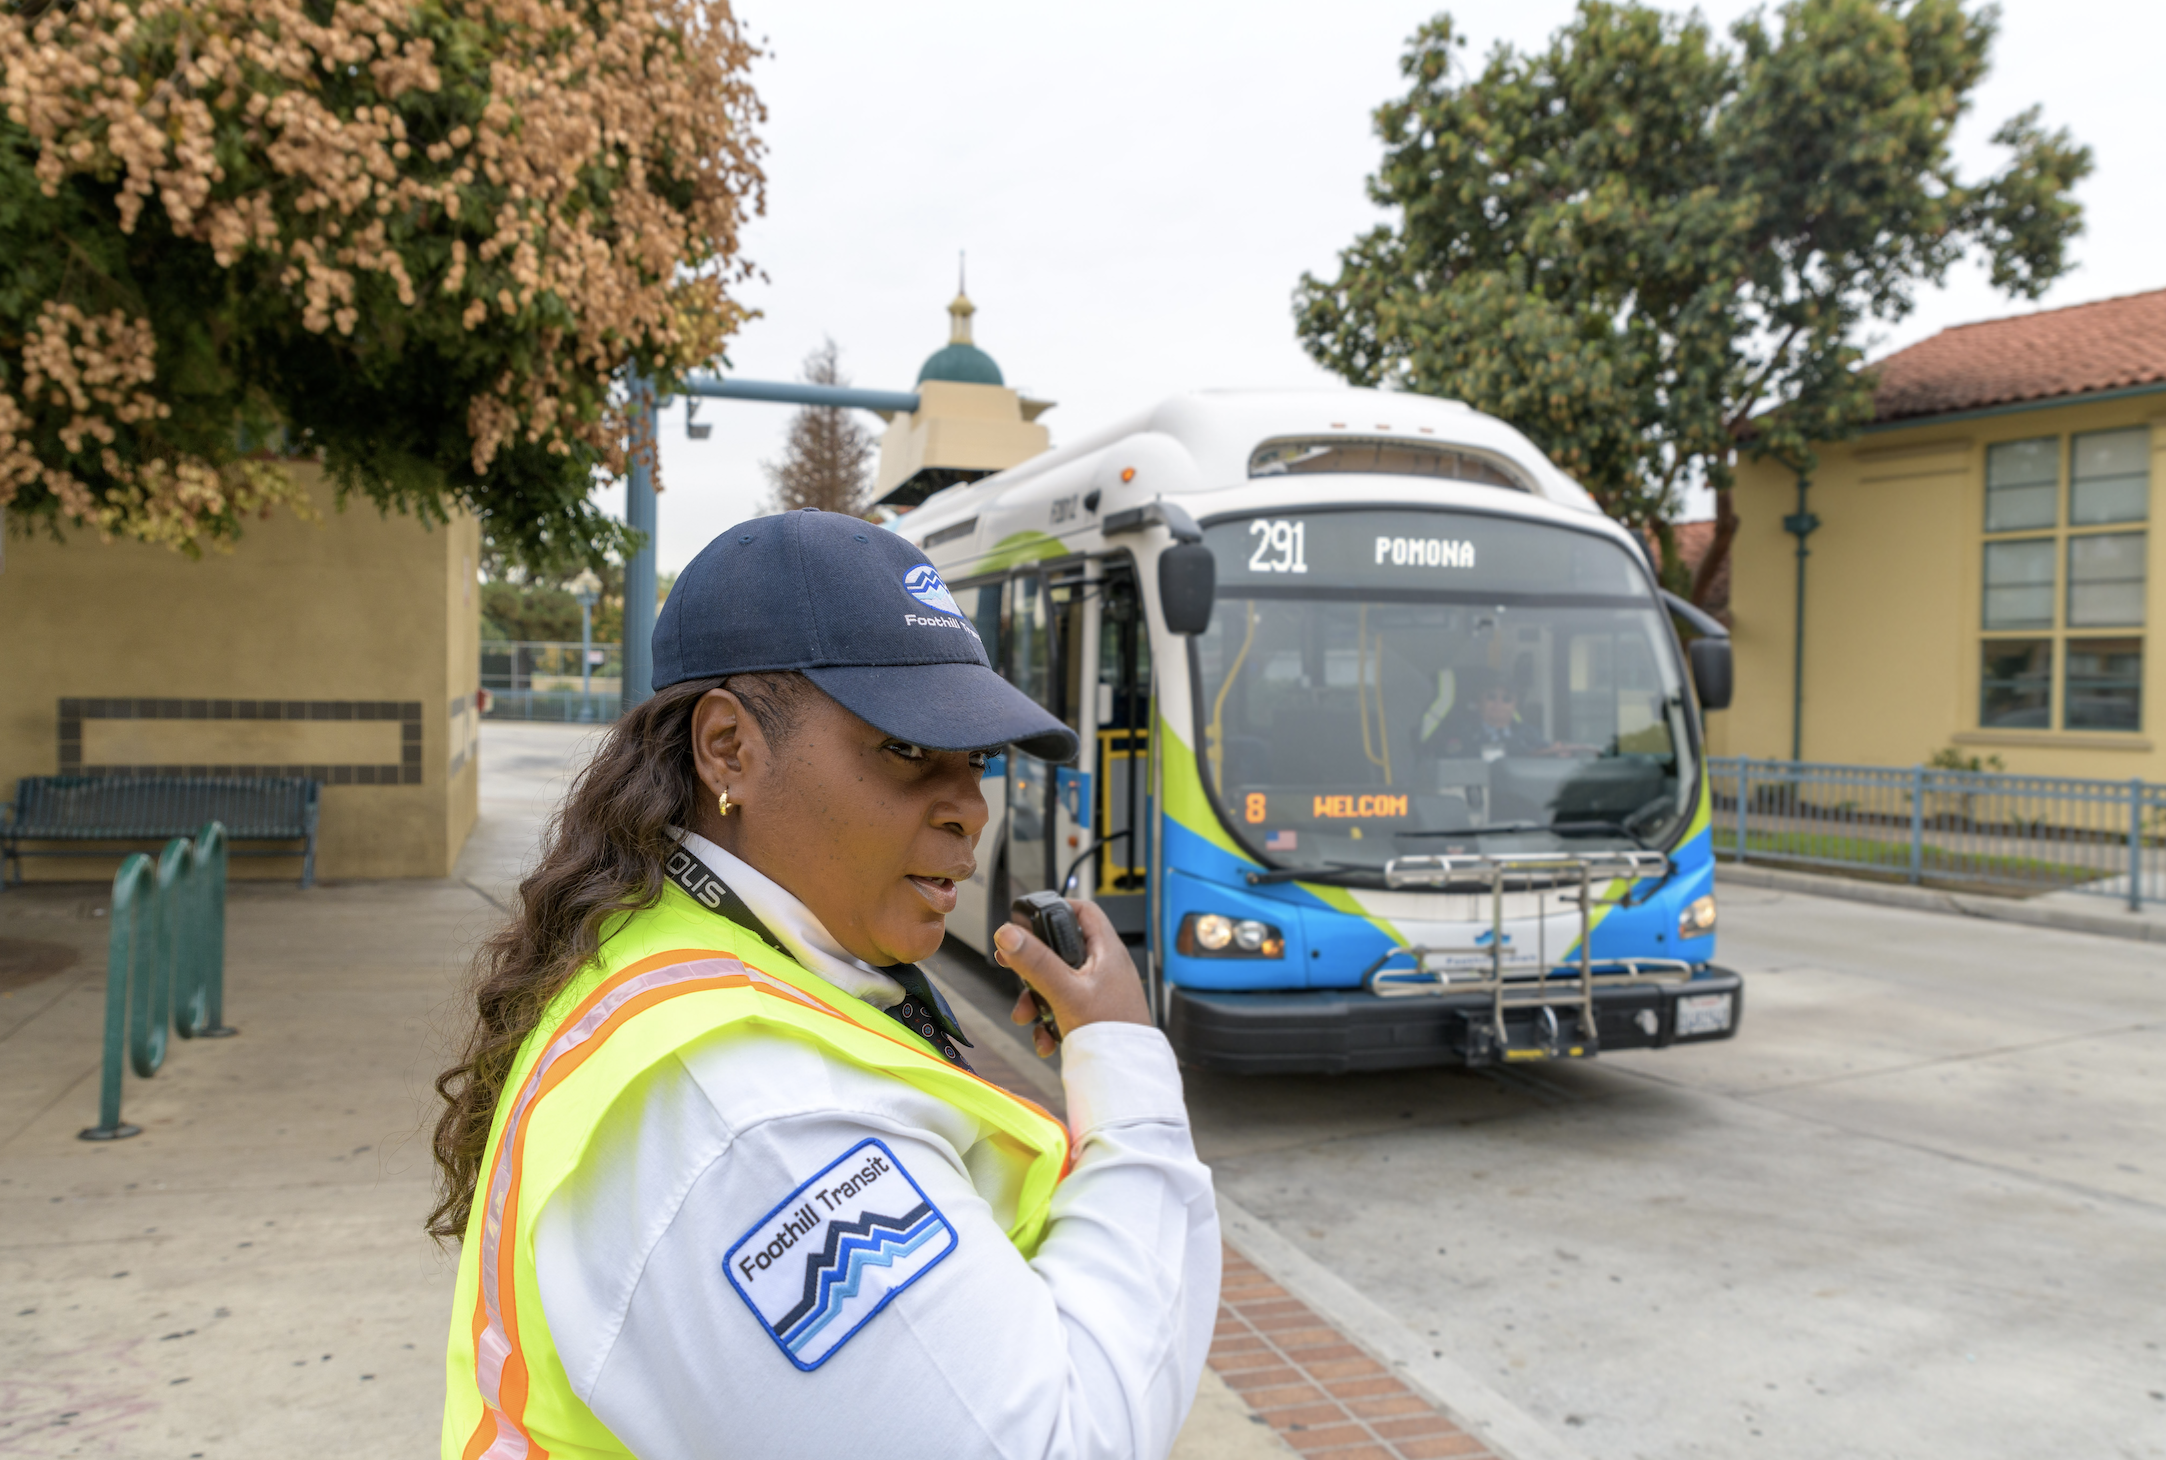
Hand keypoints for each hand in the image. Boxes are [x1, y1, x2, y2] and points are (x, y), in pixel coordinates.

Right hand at [993, 898, 1150, 1057]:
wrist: (1128, 1076)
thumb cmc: (1112, 1033)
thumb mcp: (1066, 992)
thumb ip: (1036, 962)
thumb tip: (1008, 934)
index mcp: (1106, 951)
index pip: (1083, 911)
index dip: (1055, 908)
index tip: (1028, 920)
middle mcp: (1105, 967)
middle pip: (1061, 950)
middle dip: (1033, 965)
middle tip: (1011, 966)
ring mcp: (1100, 992)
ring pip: (1058, 983)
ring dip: (1036, 999)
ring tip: (1026, 1015)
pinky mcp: (1094, 1014)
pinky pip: (1064, 1008)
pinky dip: (1049, 1020)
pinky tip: (1045, 1038)